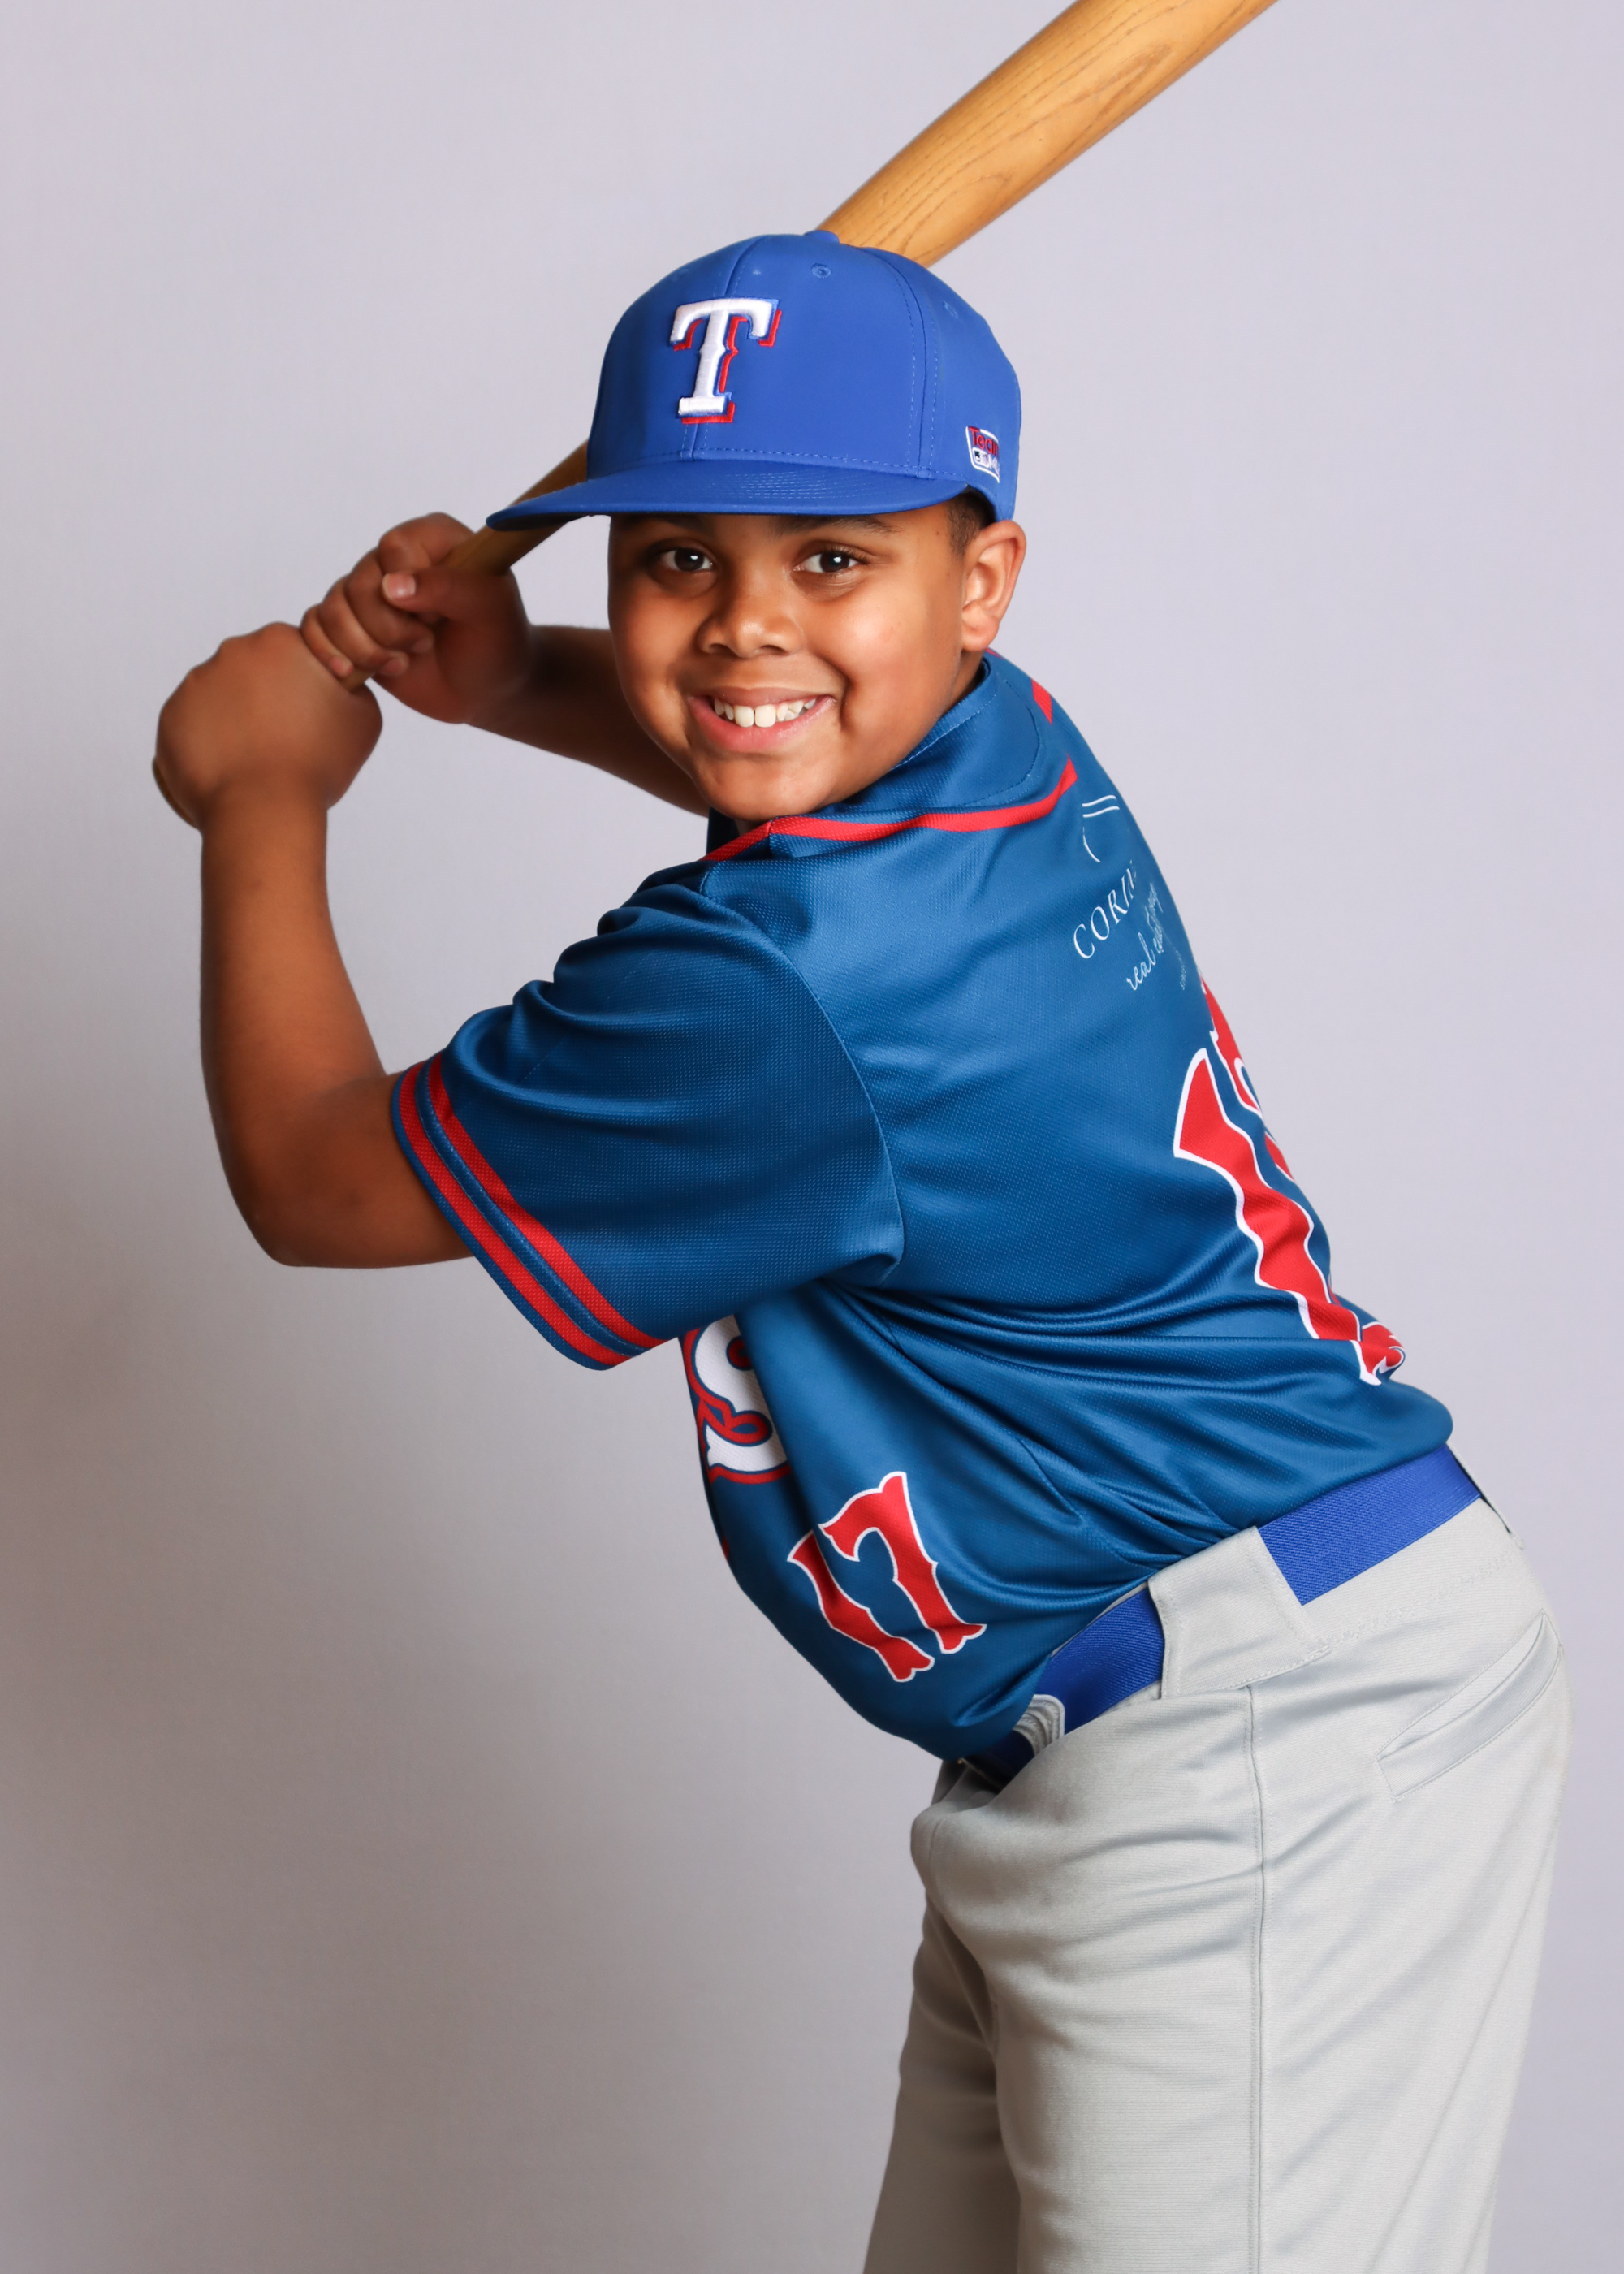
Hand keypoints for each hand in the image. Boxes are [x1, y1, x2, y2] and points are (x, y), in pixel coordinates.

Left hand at [154, 622, 381, 828]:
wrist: (263, 809)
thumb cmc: (318, 765)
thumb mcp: (363, 717)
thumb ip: (354, 686)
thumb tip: (342, 682)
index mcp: (278, 642)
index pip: (292, 653)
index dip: (304, 685)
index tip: (309, 716)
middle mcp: (231, 651)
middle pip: (252, 672)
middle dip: (266, 699)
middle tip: (284, 742)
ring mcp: (195, 683)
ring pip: (221, 697)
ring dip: (236, 721)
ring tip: (255, 760)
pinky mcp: (171, 715)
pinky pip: (194, 725)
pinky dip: (210, 743)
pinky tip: (231, 768)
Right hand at [300, 512, 535, 727]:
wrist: (488, 688)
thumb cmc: (497, 643)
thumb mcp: (490, 611)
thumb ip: (449, 587)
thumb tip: (391, 586)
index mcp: (431, 538)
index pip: (393, 548)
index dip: (409, 588)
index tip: (439, 615)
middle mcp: (394, 560)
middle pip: (358, 584)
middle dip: (389, 628)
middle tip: (425, 644)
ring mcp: (369, 593)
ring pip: (333, 609)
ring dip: (365, 648)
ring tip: (402, 663)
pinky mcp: (351, 626)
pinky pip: (315, 627)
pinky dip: (330, 654)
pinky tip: (355, 673)